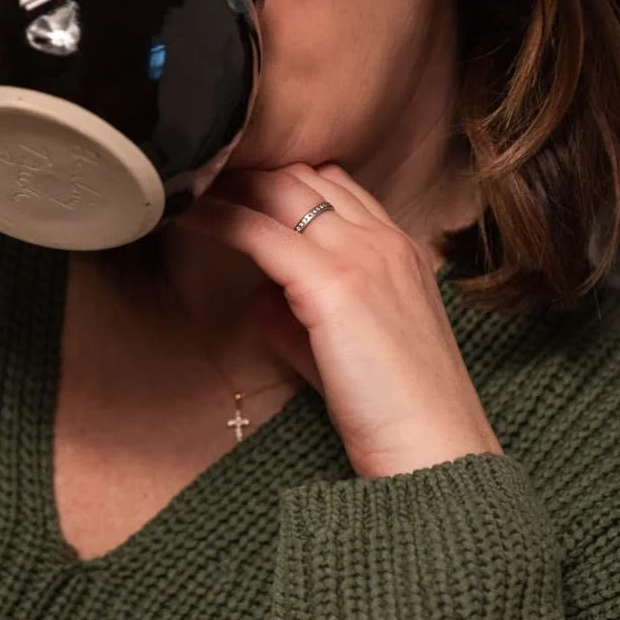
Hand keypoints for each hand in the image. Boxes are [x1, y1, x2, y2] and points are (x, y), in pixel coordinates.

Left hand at [176, 162, 502, 478]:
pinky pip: (259, 232)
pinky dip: (217, 218)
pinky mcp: (332, 285)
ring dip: (230, 183)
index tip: (238, 187)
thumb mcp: (345, 352)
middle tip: (201, 175)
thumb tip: (261, 295)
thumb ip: (303, 320)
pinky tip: (185, 215)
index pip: (336, 186)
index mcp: (400, 250)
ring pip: (282, 191)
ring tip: (187, 184)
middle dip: (250, 171)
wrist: (434, 449)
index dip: (283, 181)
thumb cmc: (395, 413)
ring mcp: (362, 256)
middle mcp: (384, 241)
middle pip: (305, 177)